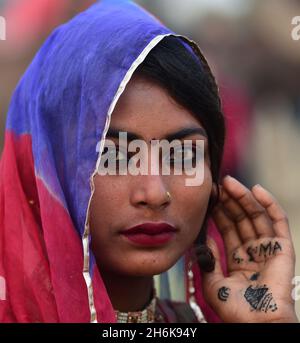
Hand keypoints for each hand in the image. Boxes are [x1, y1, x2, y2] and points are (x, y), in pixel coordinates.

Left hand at [202, 176, 297, 322]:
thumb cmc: (235, 310)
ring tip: (229, 182)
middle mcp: (254, 251)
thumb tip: (203, 240)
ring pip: (255, 216)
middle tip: (217, 185)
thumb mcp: (213, 283)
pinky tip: (256, 188)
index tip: (208, 197)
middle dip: (228, 201)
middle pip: (240, 219)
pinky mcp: (283, 248)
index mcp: (238, 259)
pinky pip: (277, 221)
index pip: (227, 229)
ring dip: (243, 197)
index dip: (218, 212)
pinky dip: (269, 204)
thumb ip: (208, 260)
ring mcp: (269, 248)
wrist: (257, 324)